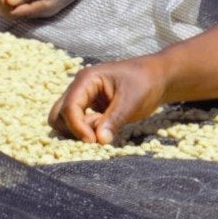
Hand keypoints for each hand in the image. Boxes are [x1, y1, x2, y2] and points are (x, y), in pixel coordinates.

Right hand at [50, 58, 167, 144]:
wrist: (159, 78)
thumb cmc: (146, 82)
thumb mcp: (132, 100)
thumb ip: (114, 119)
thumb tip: (99, 140)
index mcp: (87, 79)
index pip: (69, 107)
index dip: (77, 126)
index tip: (93, 140)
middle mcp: (80, 88)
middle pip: (58, 114)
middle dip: (72, 129)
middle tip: (96, 137)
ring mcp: (84, 99)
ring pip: (65, 121)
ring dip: (79, 131)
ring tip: (104, 129)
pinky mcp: (90, 109)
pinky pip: (79, 125)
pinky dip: (87, 132)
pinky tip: (106, 129)